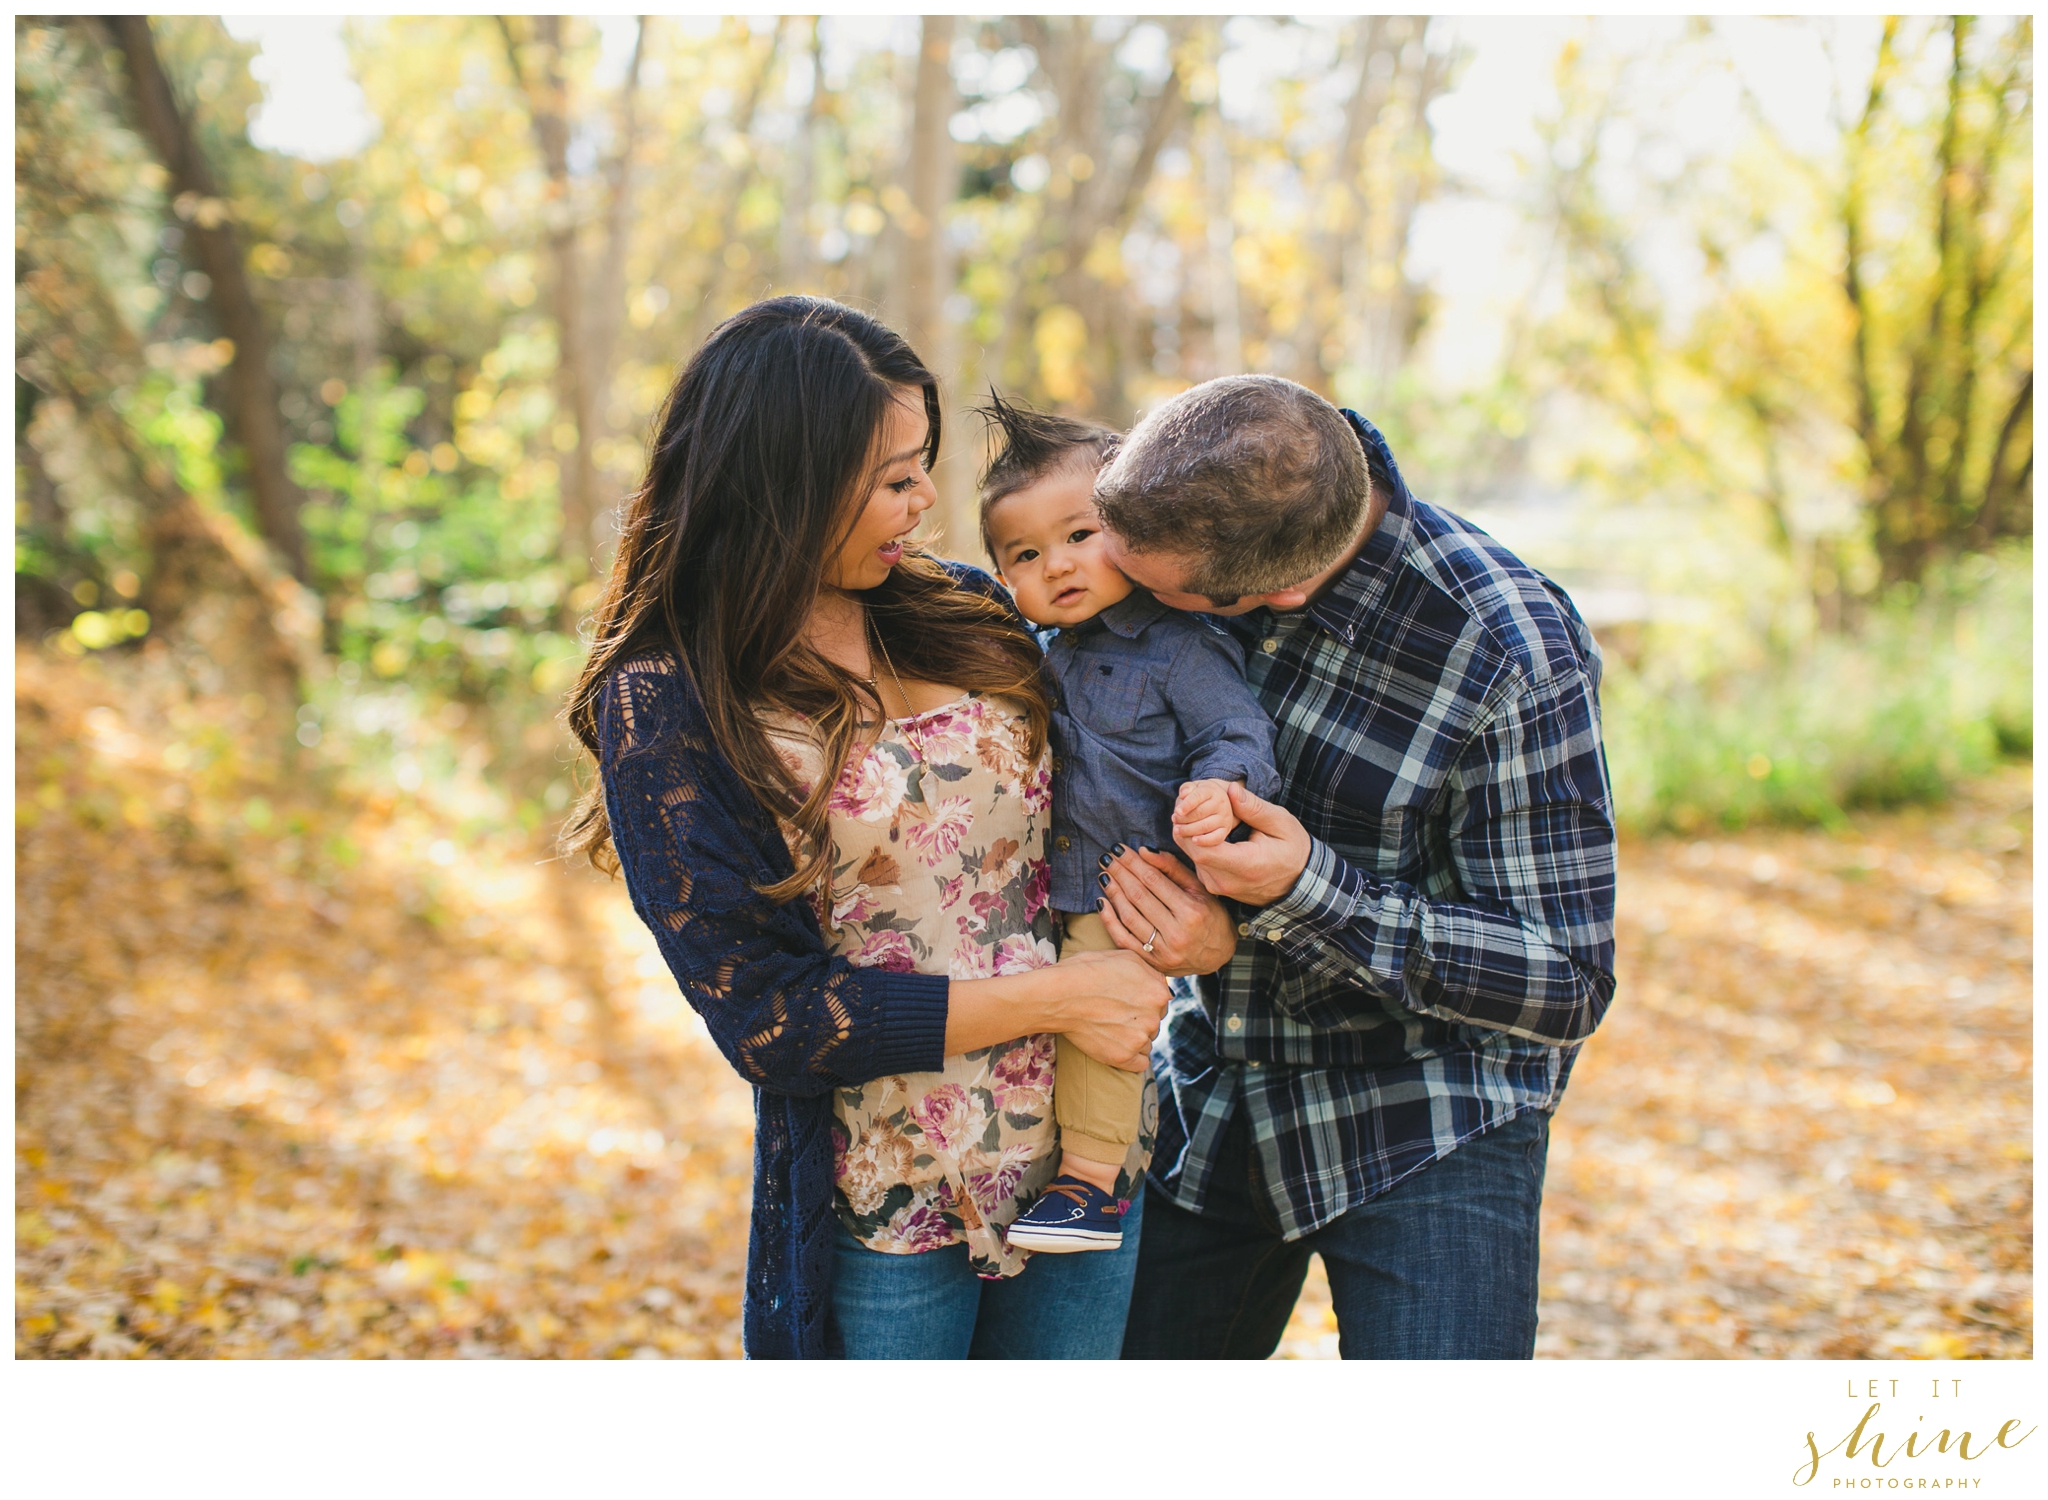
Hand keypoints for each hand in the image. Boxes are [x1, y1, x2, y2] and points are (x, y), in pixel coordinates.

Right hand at [1048, 948, 1171, 1071]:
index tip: (1126, 999)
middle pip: (1155, 1022)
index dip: (1143, 999)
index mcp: (1158, 991)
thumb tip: (1159, 982)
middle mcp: (1155, 1017)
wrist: (1058, 995)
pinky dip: (1130, 1057)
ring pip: (1147, 1042)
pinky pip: (1140, 1063)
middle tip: (1115, 1012)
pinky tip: (1116, 1045)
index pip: (1161, 1001)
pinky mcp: (1124, 1057)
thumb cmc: (1085, 971)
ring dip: (1133, 1037)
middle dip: (1139, 1018)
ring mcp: (1140, 1039)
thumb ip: (1149, 971)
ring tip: (1110, 1026)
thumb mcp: (1123, 956)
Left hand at [1096, 845, 1238, 976]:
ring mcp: (1163, 951)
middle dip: (1119, 874)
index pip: (1153, 881)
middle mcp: (1177, 933)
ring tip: (1104, 875)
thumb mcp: (1199, 889)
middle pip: (1138, 897)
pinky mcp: (1152, 963)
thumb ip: (1172, 868)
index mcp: (1191, 911)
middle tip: (1106, 858)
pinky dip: (1109, 920)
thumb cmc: (1210, 916)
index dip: (1133, 863)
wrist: (1218, 956)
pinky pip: (1123, 940)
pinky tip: (1102, 902)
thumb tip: (1144, 851)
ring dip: (1113, 893)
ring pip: (1129, 917)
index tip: (1118, 850)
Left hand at [1171, 778, 1239, 847]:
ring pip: (1206, 826)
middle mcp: (1221, 804)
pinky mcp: (1225, 830)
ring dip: (1189, 829)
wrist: (1219, 803)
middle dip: (1185, 818)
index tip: (1177, 811)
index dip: (1187, 804)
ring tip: (1177, 830)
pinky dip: (1205, 840)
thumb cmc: (1200, 795)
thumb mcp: (1194, 787)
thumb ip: (1187, 788)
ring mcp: (1224, 818)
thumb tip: (1183, 794)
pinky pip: (1216, 837)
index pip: (1198, 796)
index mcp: (1211, 791)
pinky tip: (1193, 840)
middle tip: (1174, 820)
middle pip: (1200, 812)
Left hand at [1175, 782, 1311, 906]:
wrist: (1299, 881)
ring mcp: (1221, 888)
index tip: (1192, 808)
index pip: (1205, 850)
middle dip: (1187, 827)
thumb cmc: (1292, 849)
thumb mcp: (1280, 823)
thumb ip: (1254, 808)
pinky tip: (1202, 831)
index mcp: (1245, 865)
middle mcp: (1228, 882)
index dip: (1192, 828)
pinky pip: (1198, 866)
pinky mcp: (1216, 888)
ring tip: (1193, 815)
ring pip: (1192, 860)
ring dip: (1190, 836)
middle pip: (1194, 854)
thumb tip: (1231, 789)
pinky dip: (1197, 847)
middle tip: (1186, 805)